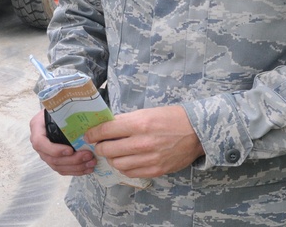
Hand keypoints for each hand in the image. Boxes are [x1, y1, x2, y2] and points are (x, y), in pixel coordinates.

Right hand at [29, 109, 95, 175]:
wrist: (57, 112)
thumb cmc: (59, 108)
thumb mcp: (58, 106)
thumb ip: (64, 111)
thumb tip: (82, 112)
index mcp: (37, 128)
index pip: (40, 143)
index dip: (55, 150)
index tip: (70, 150)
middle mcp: (39, 143)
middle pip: (52, 159)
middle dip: (72, 160)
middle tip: (88, 155)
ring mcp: (46, 153)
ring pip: (58, 166)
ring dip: (76, 167)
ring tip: (91, 163)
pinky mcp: (54, 159)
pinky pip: (63, 169)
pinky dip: (76, 170)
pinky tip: (87, 168)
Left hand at [85, 105, 203, 177]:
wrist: (196, 132)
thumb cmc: (171, 118)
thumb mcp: (147, 112)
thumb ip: (126, 121)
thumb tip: (107, 126)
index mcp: (139, 124)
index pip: (106, 130)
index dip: (93, 133)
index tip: (88, 134)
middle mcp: (142, 142)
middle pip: (108, 149)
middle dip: (100, 147)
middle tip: (100, 144)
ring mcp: (149, 159)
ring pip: (116, 163)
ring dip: (111, 158)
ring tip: (114, 152)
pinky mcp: (155, 170)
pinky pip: (130, 172)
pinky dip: (124, 167)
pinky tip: (126, 160)